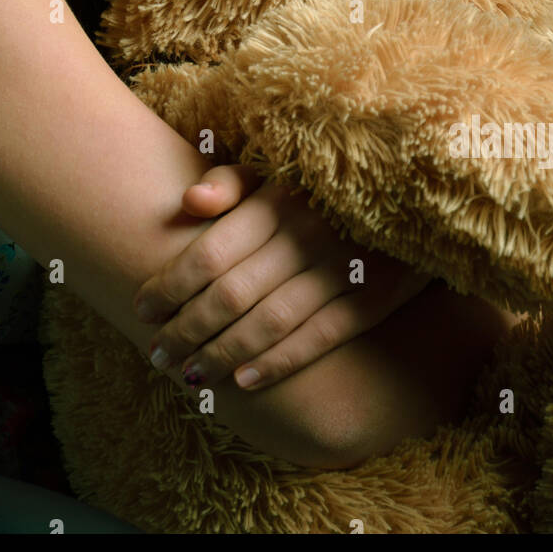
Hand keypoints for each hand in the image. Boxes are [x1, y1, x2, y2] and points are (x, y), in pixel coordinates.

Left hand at [133, 164, 431, 392]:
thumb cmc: (323, 186)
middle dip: (186, 330)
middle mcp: (306, 234)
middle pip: (231, 294)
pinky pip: (319, 337)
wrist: (411, 196)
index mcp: (277, 199)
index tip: (141, 310)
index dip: (169, 286)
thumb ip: (230, 181)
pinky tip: (244, 382)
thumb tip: (188, 203)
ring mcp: (342, 268)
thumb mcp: (278, 169)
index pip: (209, 253)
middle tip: (156, 354)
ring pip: (268, 322)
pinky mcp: (373, 298)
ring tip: (189, 375)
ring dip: (223, 354)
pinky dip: (279, 362)